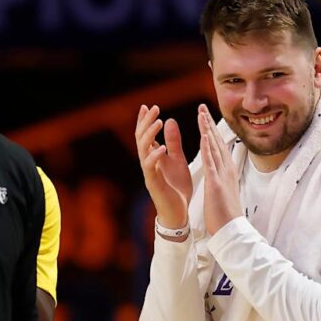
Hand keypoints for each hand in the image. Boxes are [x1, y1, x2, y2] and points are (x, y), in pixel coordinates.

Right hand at [135, 105, 191, 239]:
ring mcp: (149, 173)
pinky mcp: (153, 184)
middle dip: (146, 123)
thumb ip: (174, 142)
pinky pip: (150, 168)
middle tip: (154, 108)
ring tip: (158, 122)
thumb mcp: (178, 160)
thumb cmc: (177, 188)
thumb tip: (169, 120)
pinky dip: (155, 156)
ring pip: (143, 150)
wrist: (179, 213)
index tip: (148, 106)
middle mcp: (148, 163)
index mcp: (153, 157)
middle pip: (141, 139)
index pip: (145, 135)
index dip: (145, 121)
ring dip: (149, 135)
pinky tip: (162, 147)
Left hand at [197, 104, 242, 234]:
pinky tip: (203, 135)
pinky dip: (207, 147)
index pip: (219, 146)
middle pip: (217, 141)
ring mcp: (222, 175)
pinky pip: (211, 162)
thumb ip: (223, 179)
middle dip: (209, 123)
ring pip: (214, 147)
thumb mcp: (224, 191)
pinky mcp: (216, 183)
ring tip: (201, 113)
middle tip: (202, 107)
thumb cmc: (226, 213)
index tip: (205, 117)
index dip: (212, 131)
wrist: (231, 229)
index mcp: (227, 171)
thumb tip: (221, 173)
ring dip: (207, 129)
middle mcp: (226, 169)